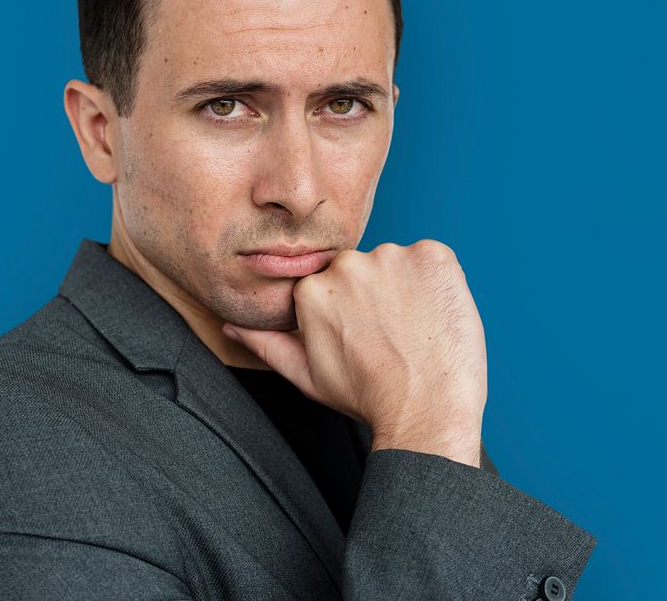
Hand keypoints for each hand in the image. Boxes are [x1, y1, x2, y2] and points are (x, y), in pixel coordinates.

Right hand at [222, 240, 486, 467]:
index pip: (331, 284)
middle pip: (362, 269)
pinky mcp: (433, 255)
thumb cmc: (367, 397)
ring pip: (397, 263)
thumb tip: (230, 327)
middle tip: (391, 335)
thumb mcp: (307, 374)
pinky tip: (435, 314)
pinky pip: (432, 258)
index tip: (365, 336)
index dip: (351, 312)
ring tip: (414, 329)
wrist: (426, 410)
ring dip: (406, 287)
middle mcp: (347, 264)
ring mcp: (392, 256)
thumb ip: (267, 344)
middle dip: (376, 295)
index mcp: (311, 289)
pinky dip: (436, 281)